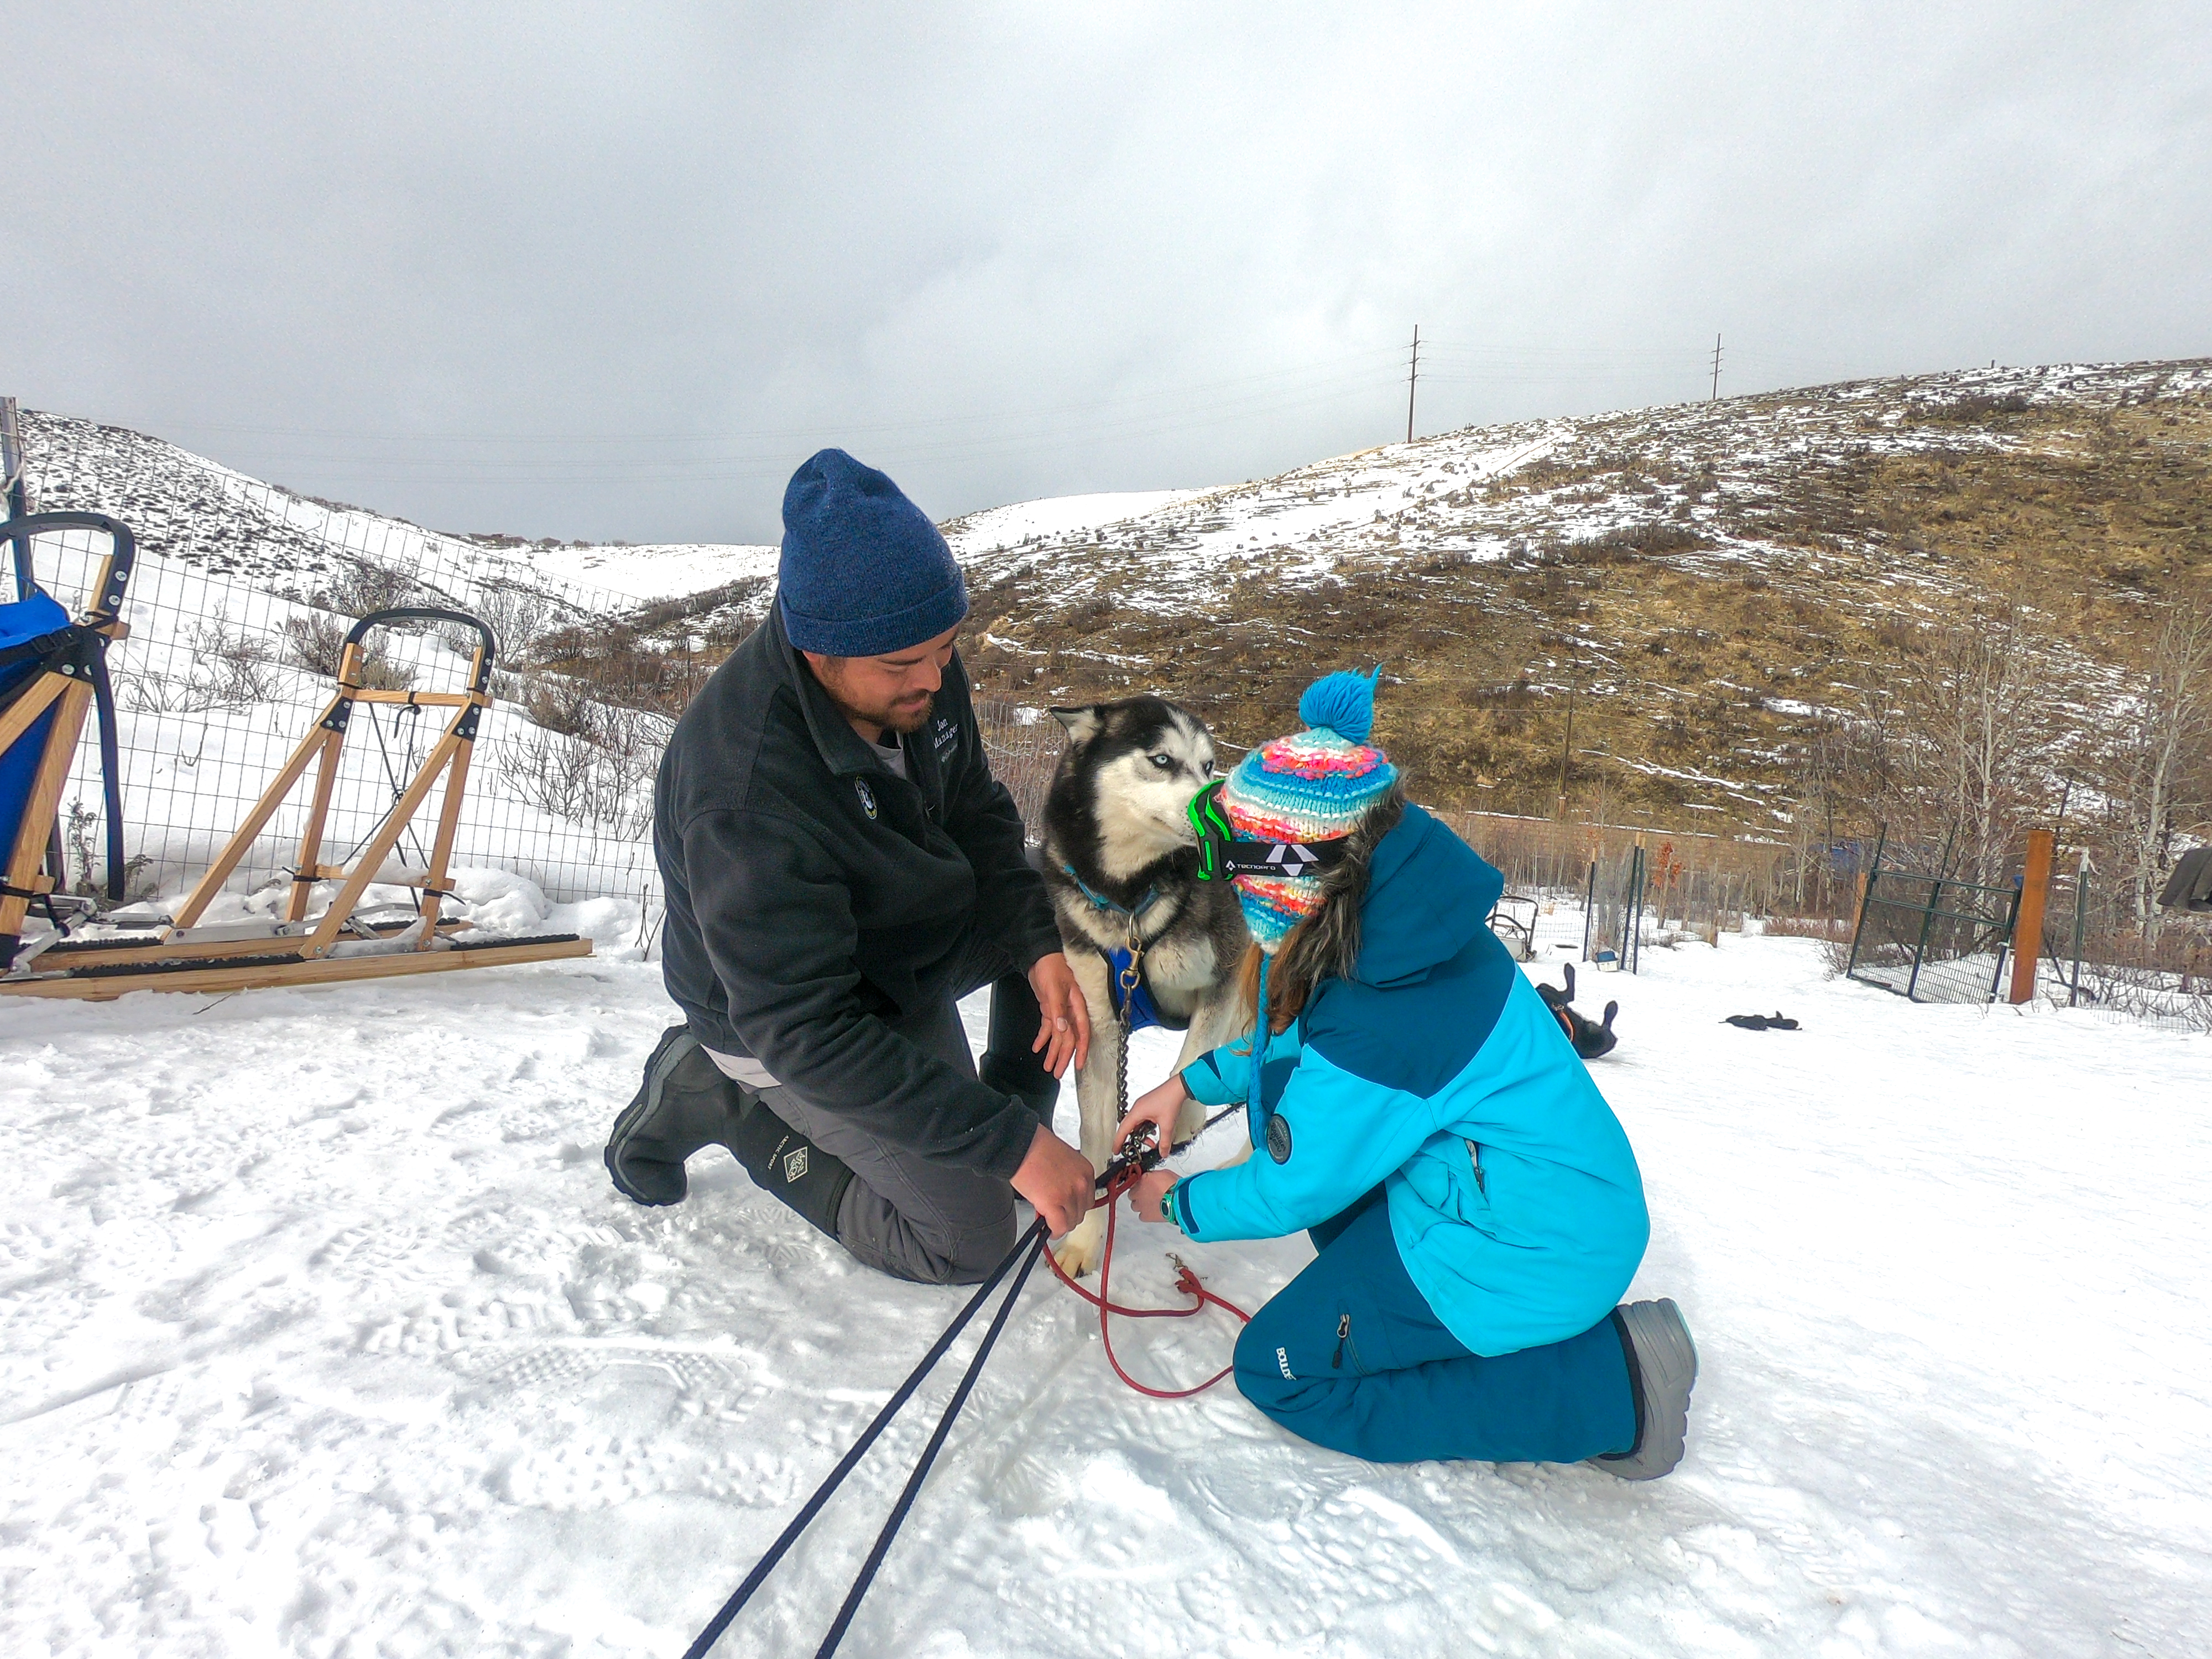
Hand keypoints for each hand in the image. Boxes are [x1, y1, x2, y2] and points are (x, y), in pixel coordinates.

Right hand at [1011, 1123, 1093, 1237]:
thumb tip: (1064, 1195)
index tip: (1068, 1208)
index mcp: (1085, 1171)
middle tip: (1057, 1214)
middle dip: (1068, 1215)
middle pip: (1081, 1212)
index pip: (1088, 1199)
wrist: (1021, 1145)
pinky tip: (1047, 1230)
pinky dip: (1054, 1231)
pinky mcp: (1053, 1204)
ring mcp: (1068, 1195)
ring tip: (1050, 1220)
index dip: (1075, 1206)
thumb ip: (1069, 1178)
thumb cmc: (1037, 1147)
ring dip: (1060, 1223)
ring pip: (1071, 1222)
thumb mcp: (1064, 1160)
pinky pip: (1059, 1227)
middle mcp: (1081, 1184)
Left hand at [1027, 952, 1090, 1077]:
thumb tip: (1062, 1031)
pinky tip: (1037, 1047)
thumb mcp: (1053, 988)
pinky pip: (1048, 1027)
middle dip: (1063, 1056)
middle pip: (1069, 1038)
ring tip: (1048, 1067)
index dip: (1080, 1049)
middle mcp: (1070, 1009)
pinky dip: (1043, 1038)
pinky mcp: (1050, 1007)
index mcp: (1076, 1004)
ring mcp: (1060, 1009)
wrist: (1039, 954)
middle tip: (1057, 1073)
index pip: (1081, 1031)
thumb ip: (1058, 1010)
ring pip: (1058, 1035)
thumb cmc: (1050, 966)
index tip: (1078, 1064)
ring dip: (1053, 1051)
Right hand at [1112, 1074, 1189, 1159]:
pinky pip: (1141, 1120)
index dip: (1118, 1141)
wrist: (1178, 1087)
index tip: (1115, 1149)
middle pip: (1128, 1127)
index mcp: (1137, 1111)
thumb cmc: (1170, 1099)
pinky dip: (1145, 1128)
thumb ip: (1164, 1141)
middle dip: (1128, 1139)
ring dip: (1141, 1134)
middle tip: (1126, 1148)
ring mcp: (1142, 1106)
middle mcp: (1137, 1108)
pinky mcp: (1147, 1106)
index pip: (1123, 1130)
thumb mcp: (1167, 1124)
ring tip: (1150, 1142)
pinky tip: (1153, 1132)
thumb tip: (1163, 1152)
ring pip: (1136, 1124)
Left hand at [1130, 1169, 1177, 1223]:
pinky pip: (1142, 1216)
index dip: (1141, 1184)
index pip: (1136, 1181)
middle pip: (1132, 1194)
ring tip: (1151, 1204)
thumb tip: (1154, 1178)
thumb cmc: (1175, 1187)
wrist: (1179, 1201)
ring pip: (1135, 1206)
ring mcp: (1140, 1204)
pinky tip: (1153, 1212)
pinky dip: (1146, 1214)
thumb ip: (1155, 1176)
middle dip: (1139, 1194)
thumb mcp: (1165, 1174)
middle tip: (1148, 1195)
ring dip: (1141, 1204)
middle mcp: (1139, 1192)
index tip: (1145, 1186)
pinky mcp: (1145, 1216)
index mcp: (1144, 1179)